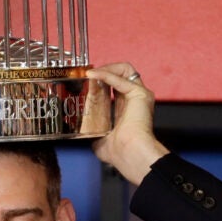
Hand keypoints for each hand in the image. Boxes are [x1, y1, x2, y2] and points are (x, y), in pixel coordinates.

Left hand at [86, 63, 168, 185]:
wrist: (129, 153)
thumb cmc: (118, 152)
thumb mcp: (99, 138)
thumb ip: (92, 130)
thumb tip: (82, 131)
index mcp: (127, 109)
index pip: (115, 87)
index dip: (101, 81)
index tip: (86, 81)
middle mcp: (135, 99)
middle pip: (121, 74)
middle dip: (103, 70)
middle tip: (87, 74)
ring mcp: (139, 95)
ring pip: (125, 69)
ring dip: (106, 68)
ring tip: (90, 73)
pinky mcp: (140, 93)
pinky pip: (121, 77)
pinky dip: (105, 74)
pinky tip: (92, 75)